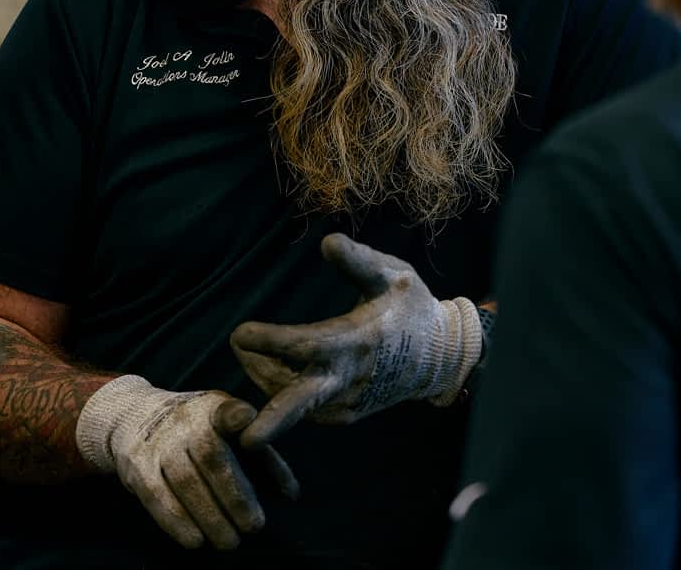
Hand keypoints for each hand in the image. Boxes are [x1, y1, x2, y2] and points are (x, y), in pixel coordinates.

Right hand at [74, 375, 299, 549]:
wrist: (136, 415)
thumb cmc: (199, 429)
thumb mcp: (230, 429)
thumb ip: (263, 458)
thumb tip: (291, 495)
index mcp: (215, 408)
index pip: (225, 410)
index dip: (236, 416)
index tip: (247, 420)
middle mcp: (185, 420)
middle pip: (211, 456)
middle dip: (234, 495)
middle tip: (253, 527)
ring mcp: (158, 441)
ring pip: (185, 481)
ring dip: (209, 516)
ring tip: (229, 542)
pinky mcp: (137, 464)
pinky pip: (156, 496)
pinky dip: (176, 521)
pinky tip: (195, 541)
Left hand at [229, 233, 483, 447]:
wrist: (440, 355)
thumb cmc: (412, 308)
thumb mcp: (394, 274)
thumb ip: (359, 260)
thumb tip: (326, 242)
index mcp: (358, 341)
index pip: (307, 346)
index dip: (272, 342)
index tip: (240, 333)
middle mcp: (350, 379)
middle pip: (303, 404)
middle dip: (273, 420)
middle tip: (245, 438)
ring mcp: (347, 402)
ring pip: (296, 404)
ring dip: (265, 383)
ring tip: (249, 352)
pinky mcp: (346, 414)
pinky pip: (307, 409)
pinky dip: (283, 394)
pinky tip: (269, 371)